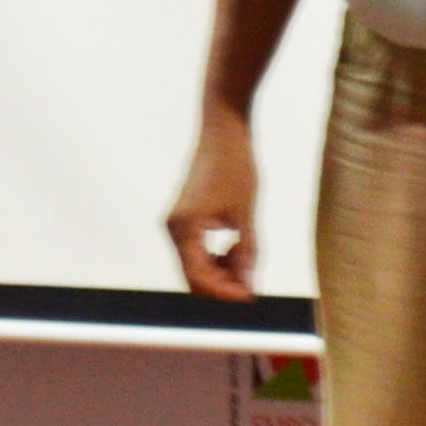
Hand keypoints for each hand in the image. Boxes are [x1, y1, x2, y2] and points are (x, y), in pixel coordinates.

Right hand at [167, 100, 259, 299]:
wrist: (223, 128)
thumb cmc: (235, 165)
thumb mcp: (246, 211)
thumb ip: (247, 250)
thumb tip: (248, 285)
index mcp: (184, 227)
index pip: (199, 277)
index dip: (224, 292)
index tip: (250, 296)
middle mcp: (173, 228)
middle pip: (193, 275)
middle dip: (222, 284)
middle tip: (251, 283)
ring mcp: (176, 222)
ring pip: (194, 264)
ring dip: (219, 270)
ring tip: (246, 259)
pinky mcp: (184, 217)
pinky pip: (195, 249)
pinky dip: (214, 255)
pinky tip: (235, 248)